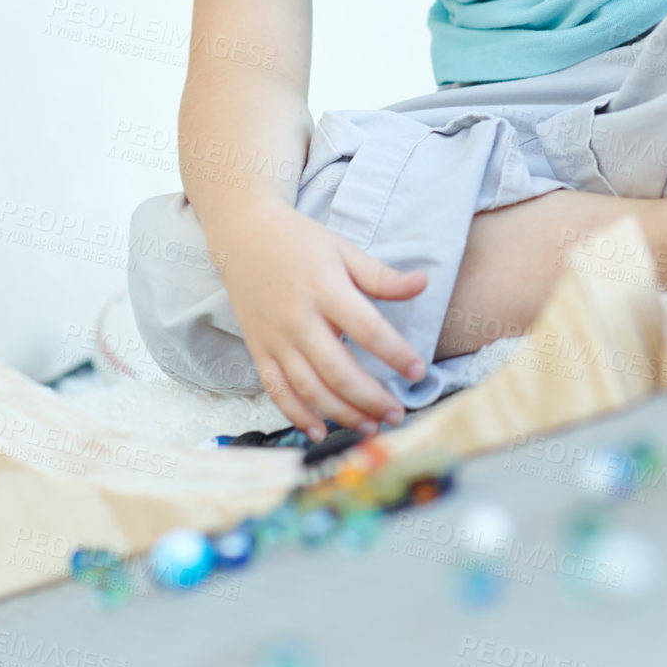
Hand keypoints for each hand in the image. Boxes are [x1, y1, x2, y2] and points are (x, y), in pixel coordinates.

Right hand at [214, 199, 428, 438]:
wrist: (243, 235)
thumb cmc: (298, 241)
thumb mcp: (343, 249)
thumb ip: (380, 276)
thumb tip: (423, 282)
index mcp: (325, 289)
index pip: (366, 329)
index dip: (395, 353)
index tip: (418, 371)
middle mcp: (298, 318)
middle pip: (337, 370)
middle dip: (370, 398)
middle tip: (397, 414)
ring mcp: (276, 338)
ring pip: (309, 388)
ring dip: (341, 413)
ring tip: (369, 426)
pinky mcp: (259, 350)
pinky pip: (277, 390)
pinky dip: (296, 415)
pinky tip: (319, 430)